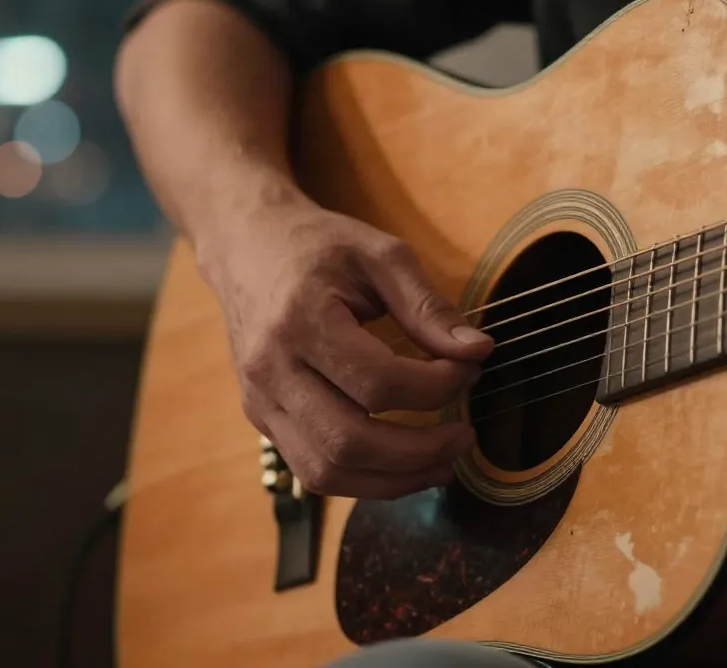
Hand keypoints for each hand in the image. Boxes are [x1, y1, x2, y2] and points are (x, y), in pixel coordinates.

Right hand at [198, 194, 493, 498]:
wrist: (247, 247)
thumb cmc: (319, 247)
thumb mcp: (382, 256)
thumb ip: (429, 307)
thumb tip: (478, 350)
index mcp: (300, 321)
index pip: (378, 383)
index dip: (436, 387)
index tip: (470, 369)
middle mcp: (272, 370)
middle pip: (349, 441)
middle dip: (420, 451)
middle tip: (465, 436)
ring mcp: (260, 401)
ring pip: (327, 471)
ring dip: (394, 480)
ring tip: (444, 462)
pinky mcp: (261, 418)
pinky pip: (312, 471)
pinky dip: (365, 480)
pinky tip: (404, 464)